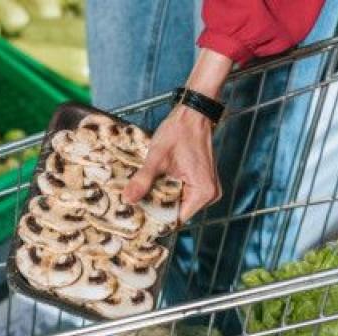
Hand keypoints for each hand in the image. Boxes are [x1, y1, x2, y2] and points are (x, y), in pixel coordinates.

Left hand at [122, 105, 220, 221]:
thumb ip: (142, 180)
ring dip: (162, 199)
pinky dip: (169, 191)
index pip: (177, 219)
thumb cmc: (180, 131)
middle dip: (157, 209)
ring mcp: (207, 189)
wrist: (193, 114)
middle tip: (135, 206)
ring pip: (179, 203)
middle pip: (178, 212)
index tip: (138, 219)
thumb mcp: (157, 157)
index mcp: (202, 192)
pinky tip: (154, 186)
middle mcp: (209, 195)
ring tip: (142, 194)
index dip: (157, 219)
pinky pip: (183, 194)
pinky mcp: (202, 183)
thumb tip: (127, 199)